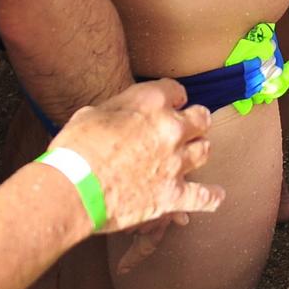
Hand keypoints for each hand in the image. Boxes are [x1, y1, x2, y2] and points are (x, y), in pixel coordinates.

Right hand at [48, 80, 221, 242]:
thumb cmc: (75, 149)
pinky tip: (216, 196)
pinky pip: (203, 196)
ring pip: (204, 151)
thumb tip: (120, 116)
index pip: (176, 91)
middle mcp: (171, 129)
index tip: (171, 104)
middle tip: (186, 129)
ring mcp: (175, 162)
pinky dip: (210, 197)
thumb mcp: (92, 113)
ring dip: (198, 152)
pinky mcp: (172, 194)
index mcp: (152, 103)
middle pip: (201, 119)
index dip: (173, 98)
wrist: (72, 188)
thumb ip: (118, 110)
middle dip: (194, 122)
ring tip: (192, 156)